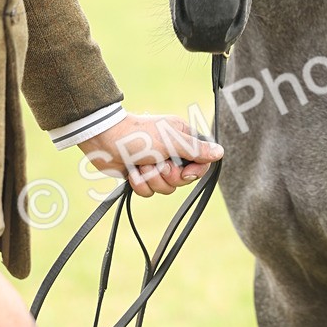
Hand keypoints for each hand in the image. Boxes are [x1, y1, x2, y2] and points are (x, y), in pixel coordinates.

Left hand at [79, 113, 223, 197]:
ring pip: (165, 188)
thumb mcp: (172, 141)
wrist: (105, 141)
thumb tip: (220, 152)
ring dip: (151, 179)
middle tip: (158, 164)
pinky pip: (148, 192)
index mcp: (183, 139)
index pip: (201, 164)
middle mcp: (172, 152)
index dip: (193, 173)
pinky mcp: (141, 175)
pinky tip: (132, 172)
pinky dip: (139, 183)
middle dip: (167, 176)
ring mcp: (156, 164)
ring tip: (141, 165)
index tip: (184, 172)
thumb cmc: (139, 135)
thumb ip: (196, 149)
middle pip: (182, 180)